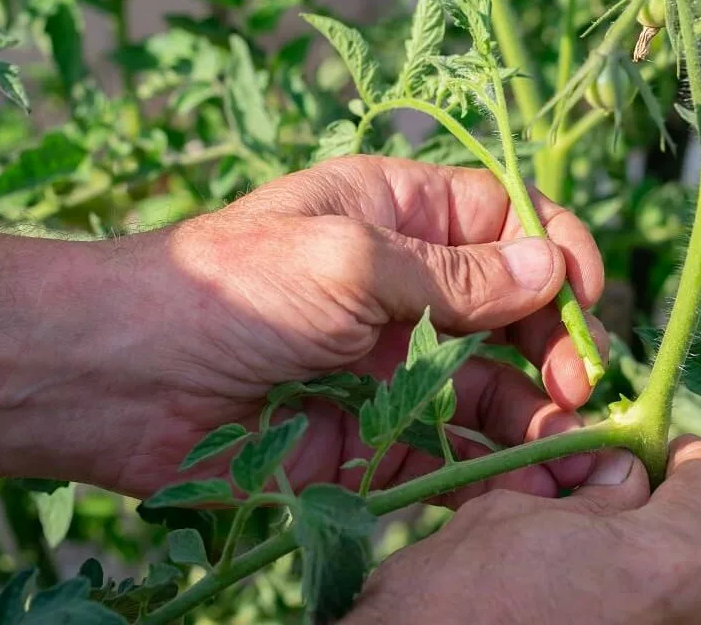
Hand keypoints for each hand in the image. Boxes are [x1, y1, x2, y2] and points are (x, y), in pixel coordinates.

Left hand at [0, 156, 605, 502]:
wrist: (116, 382)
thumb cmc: (230, 289)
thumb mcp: (349, 260)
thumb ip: (454, 275)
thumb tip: (549, 272)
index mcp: (398, 216)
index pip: (506, 222)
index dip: (555, 253)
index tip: (584, 298)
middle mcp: (407, 289)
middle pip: (514, 311)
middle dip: (557, 343)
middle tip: (581, 383)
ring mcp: (395, 368)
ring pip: (495, 388)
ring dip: (542, 416)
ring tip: (575, 451)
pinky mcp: (377, 439)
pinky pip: (452, 452)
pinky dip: (496, 469)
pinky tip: (531, 485)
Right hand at [350, 436, 700, 623]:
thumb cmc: (444, 600)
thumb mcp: (510, 520)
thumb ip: (589, 499)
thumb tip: (625, 482)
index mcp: (668, 565)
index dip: (690, 464)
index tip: (673, 455)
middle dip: (696, 556)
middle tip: (644, 536)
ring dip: (687, 608)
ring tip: (626, 593)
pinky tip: (601, 622)